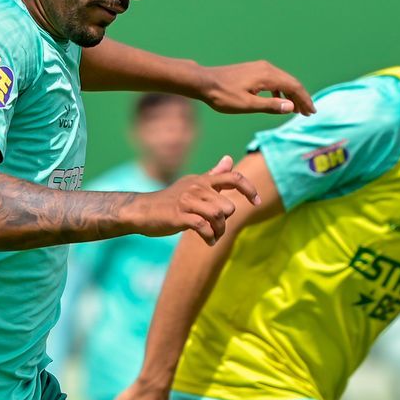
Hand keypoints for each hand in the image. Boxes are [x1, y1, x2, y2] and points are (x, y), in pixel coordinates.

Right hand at [137, 155, 259, 244]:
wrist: (142, 211)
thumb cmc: (170, 200)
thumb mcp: (192, 184)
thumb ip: (212, 175)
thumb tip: (229, 158)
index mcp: (202, 180)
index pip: (233, 177)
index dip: (249, 189)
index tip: (257, 202)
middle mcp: (197, 187)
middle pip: (228, 206)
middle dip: (226, 222)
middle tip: (217, 228)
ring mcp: (188, 201)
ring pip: (218, 217)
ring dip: (219, 231)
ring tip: (213, 236)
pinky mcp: (179, 216)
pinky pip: (204, 227)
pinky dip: (210, 237)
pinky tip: (208, 241)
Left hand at [198, 61, 315, 116]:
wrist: (203, 82)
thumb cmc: (223, 96)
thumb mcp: (247, 105)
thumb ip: (270, 106)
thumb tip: (291, 107)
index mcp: (267, 76)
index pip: (294, 87)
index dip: (304, 100)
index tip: (311, 112)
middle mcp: (266, 68)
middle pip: (291, 82)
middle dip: (301, 98)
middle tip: (308, 113)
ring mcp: (259, 68)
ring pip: (282, 81)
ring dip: (291, 95)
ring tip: (296, 110)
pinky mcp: (253, 71)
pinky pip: (273, 80)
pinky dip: (280, 91)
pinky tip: (279, 102)